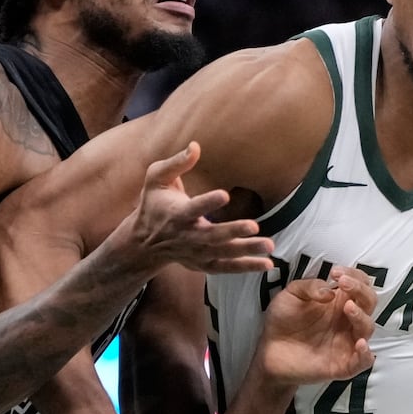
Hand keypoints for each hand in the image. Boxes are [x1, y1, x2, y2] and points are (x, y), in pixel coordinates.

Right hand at [125, 143, 273, 274]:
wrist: (143, 243)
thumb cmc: (154, 203)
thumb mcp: (156, 179)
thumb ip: (176, 163)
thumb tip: (195, 146)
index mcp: (176, 213)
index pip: (193, 208)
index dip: (208, 203)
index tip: (224, 195)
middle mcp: (187, 236)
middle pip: (212, 236)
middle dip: (233, 231)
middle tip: (254, 226)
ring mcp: (196, 252)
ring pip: (223, 253)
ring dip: (246, 250)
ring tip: (269, 246)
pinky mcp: (204, 263)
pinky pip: (226, 267)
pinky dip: (245, 266)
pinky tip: (266, 263)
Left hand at [253, 266, 377, 385]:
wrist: (268, 352)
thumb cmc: (282, 321)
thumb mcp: (291, 295)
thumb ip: (310, 286)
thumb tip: (330, 291)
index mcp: (338, 301)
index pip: (359, 284)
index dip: (354, 276)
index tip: (336, 273)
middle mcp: (347, 320)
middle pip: (369, 302)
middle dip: (361, 289)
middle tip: (344, 283)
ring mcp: (347, 341)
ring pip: (368, 327)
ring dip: (361, 315)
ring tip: (348, 307)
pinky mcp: (343, 364)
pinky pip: (363, 361)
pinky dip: (366, 354)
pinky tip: (360, 343)